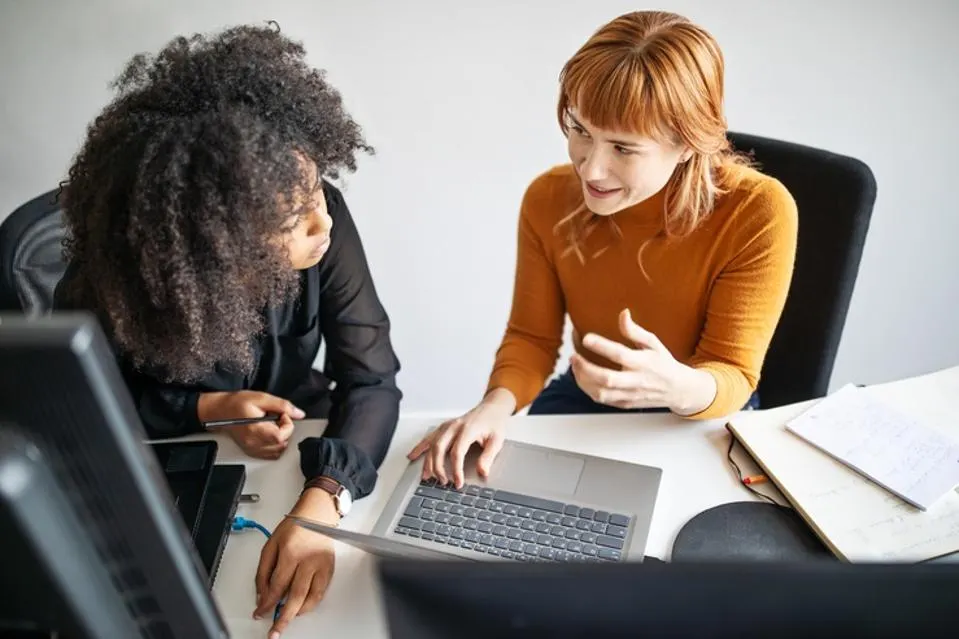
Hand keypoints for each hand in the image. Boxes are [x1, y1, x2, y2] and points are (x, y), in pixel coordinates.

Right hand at [197, 391, 303, 458]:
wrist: (220, 411)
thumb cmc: (236, 404)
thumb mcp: (261, 398)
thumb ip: (282, 406)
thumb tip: (298, 413)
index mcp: (256, 429)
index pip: (281, 435)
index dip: (287, 424)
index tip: (282, 414)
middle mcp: (253, 443)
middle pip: (281, 444)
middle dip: (284, 430)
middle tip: (276, 418)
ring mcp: (251, 449)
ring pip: (278, 451)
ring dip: (280, 438)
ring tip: (271, 425)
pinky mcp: (250, 451)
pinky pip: (269, 454)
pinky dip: (274, 445)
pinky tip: (268, 433)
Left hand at [254, 488, 338, 638]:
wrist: (316, 514)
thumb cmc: (294, 527)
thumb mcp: (271, 545)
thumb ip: (264, 571)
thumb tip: (261, 593)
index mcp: (291, 553)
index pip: (277, 586)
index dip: (267, 603)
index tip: (260, 613)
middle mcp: (308, 561)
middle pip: (296, 596)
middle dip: (283, 617)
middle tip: (275, 631)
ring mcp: (322, 566)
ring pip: (311, 598)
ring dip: (298, 612)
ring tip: (287, 619)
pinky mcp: (330, 569)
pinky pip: (321, 593)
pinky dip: (311, 603)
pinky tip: (301, 607)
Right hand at [407, 388, 515, 488]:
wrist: (492, 408)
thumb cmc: (494, 423)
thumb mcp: (497, 440)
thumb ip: (488, 457)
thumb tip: (482, 472)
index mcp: (468, 429)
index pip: (457, 452)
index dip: (456, 470)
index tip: (458, 482)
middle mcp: (454, 426)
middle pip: (440, 448)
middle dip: (439, 467)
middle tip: (443, 481)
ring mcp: (447, 426)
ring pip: (432, 444)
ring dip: (428, 461)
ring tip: (427, 477)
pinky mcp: (444, 427)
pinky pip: (429, 438)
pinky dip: (420, 448)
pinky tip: (413, 456)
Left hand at [573, 309, 716, 414]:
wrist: (677, 390)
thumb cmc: (663, 363)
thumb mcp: (653, 343)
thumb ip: (635, 330)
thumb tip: (623, 313)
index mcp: (643, 363)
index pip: (620, 355)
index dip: (601, 346)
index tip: (586, 338)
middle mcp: (636, 381)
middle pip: (607, 379)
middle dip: (586, 368)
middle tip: (574, 356)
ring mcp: (630, 394)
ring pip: (601, 393)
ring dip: (583, 380)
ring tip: (576, 366)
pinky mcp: (625, 404)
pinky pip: (603, 400)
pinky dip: (588, 390)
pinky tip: (583, 378)